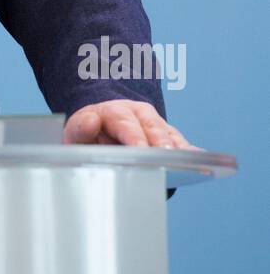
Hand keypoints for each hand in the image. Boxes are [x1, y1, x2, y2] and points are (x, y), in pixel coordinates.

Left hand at [63, 100, 198, 147]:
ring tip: (187, 161)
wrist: (99, 128)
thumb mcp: (76, 133)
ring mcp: (153, 123)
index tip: (140, 149)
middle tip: (168, 158)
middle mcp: (136, 113)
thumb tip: (90, 121)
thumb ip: (79, 129)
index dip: (134, 137)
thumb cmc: (88, 136)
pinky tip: (197, 159)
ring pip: (168, 133)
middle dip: (160, 142)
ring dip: (177, 147)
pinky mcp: (165, 135)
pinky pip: (178, 141)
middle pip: (152, 127)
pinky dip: (188, 151)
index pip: (125, 123)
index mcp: (113, 111)